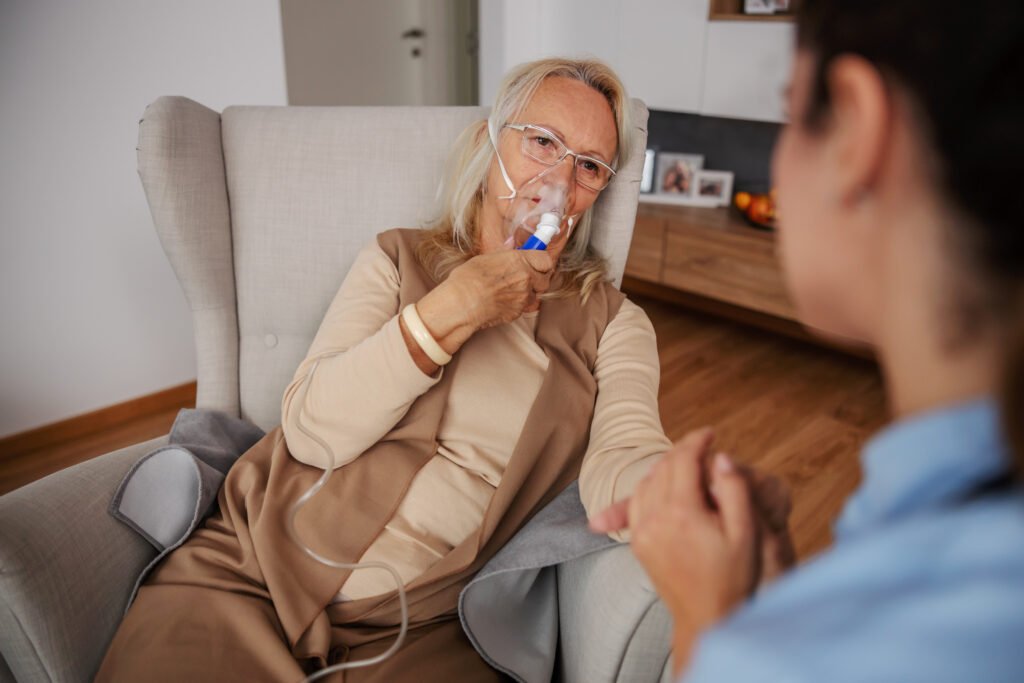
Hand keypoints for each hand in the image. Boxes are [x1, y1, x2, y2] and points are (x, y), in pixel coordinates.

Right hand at [417, 249, 553, 344]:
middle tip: (525, 278)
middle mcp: (526, 277)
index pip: (546, 259)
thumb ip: (506, 256)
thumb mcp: (486, 259)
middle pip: (545, 279)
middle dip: (537, 279)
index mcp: (519, 260)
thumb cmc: (468, 279)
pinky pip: (524, 307)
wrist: (462, 303)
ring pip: (535, 295)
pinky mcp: (518, 312)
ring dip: (527, 293)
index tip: (537, 263)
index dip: (541, 262)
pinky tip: (503, 301)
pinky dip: (517, 305)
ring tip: (510, 291)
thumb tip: (512, 252)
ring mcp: (524, 296)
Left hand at [588, 429, 793, 670]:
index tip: (711, 433)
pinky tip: (665, 487)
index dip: (697, 441)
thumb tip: (720, 458)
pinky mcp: (638, 544)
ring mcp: (642, 533)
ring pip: (646, 482)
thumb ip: (733, 490)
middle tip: (703, 448)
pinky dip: (649, 487)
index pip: (683, 460)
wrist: (708, 618)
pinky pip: (637, 503)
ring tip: (688, 466)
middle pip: (662, 468)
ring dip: (665, 468)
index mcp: (682, 513)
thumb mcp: (744, 532)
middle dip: (682, 453)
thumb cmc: (733, 577)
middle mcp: (655, 519)